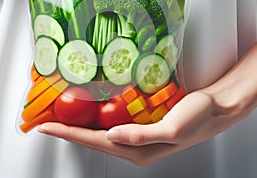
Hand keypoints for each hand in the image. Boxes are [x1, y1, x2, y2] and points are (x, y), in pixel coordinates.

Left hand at [38, 44, 256, 165]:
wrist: (214, 108)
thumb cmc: (197, 117)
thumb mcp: (172, 128)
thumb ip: (142, 135)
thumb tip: (113, 136)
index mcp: (138, 151)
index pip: (94, 143)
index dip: (69, 134)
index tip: (47, 127)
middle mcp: (133, 145)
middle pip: (91, 139)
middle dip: (67, 131)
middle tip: (46, 122)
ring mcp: (135, 135)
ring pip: (98, 131)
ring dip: (78, 124)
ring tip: (60, 118)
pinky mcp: (139, 123)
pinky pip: (110, 121)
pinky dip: (95, 117)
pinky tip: (88, 111)